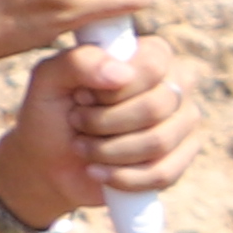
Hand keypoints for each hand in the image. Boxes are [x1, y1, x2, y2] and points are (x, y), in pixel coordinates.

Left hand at [8, 37, 196, 215]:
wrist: (51, 163)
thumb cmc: (52, 114)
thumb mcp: (48, 80)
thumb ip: (77, 62)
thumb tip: (121, 74)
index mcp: (150, 54)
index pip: (153, 65)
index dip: (113, 90)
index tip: (82, 97)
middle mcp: (176, 83)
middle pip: (157, 106)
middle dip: (105, 123)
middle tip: (78, 124)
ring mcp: (185, 122)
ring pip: (159, 142)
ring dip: (108, 151)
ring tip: (84, 148)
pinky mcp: (183, 157)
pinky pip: (163, 173)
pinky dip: (122, 177)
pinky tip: (100, 172)